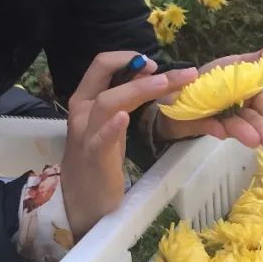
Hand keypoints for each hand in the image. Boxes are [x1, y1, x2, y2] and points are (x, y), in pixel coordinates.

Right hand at [60, 51, 197, 238]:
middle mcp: (82, 112)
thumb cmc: (99, 162)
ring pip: (107, 102)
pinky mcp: (94, 158)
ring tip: (164, 82)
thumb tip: (151, 79)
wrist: (80, 203)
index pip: (101, 65)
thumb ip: (124, 102)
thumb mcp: (110, 126)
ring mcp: (86, 135)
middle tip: (181, 72)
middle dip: (142, 69)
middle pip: (106, 77)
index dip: (128, 58)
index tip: (154, 64)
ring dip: (138, 89)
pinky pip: (101, 139)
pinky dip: (112, 127)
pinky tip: (124, 118)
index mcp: (85, 101)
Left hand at [153, 43, 262, 152]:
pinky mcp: (201, 123)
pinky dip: (216, 128)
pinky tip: (221, 132)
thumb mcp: (237, 64)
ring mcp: (220, 117)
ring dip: (244, 131)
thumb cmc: (211, 78)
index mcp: (247, 93)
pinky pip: (209, 125)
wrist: (174, 91)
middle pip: (255, 119)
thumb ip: (261, 59)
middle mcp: (236, 108)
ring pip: (235, 124)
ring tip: (254, 141)